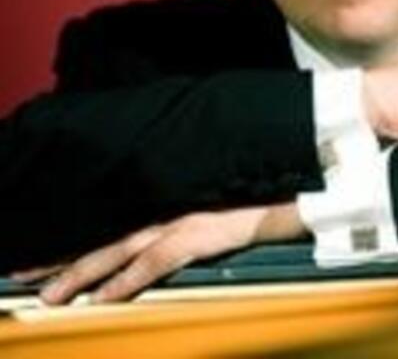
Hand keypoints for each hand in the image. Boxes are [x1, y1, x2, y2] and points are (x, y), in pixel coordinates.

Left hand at [12, 202, 304, 304]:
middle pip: (104, 238)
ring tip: (48, 294)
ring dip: (80, 273)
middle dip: (63, 259)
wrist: (283, 187)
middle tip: (24, 274)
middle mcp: (165, 210)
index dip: (80, 243)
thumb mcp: (214, 199)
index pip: (114, 226)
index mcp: (168, 203)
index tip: (51, 256)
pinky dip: (124, 282)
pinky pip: (151, 265)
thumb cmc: (252, 193)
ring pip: (116, 250)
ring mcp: (177, 222)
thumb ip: (189, 213)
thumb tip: (173, 229)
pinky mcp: (194, 236)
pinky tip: (102, 299)